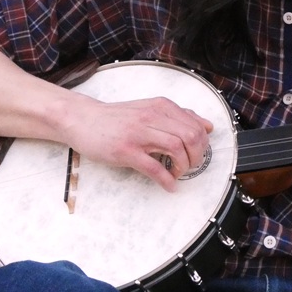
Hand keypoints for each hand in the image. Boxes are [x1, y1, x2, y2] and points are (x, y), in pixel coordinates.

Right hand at [57, 96, 213, 192]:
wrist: (83, 119)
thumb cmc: (117, 118)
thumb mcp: (150, 109)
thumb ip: (178, 116)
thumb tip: (207, 126)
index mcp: (161, 107)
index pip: (195, 125)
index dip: (203, 144)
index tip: (198, 153)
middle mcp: (152, 117)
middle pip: (190, 136)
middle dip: (197, 155)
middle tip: (191, 166)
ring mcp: (139, 134)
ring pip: (177, 148)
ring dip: (184, 166)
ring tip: (179, 173)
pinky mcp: (126, 151)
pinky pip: (154, 167)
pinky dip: (166, 179)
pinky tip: (169, 185)